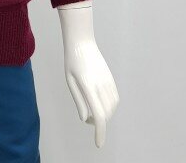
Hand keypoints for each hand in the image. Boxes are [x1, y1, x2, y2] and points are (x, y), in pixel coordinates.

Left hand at [57, 2, 118, 147]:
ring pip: (112, 107)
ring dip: (105, 114)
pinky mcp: (111, 79)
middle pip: (106, 114)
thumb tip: (86, 118)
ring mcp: (108, 81)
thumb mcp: (70, 80)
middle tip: (86, 118)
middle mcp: (101, 85)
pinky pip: (115, 98)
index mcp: (88, 86)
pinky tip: (100, 103)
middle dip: (98, 122)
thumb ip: (78, 100)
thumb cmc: (72, 61)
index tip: (99, 144)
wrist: (82, 42)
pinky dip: (110, 106)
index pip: (98, 115)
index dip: (99, 132)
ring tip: (92, 109)